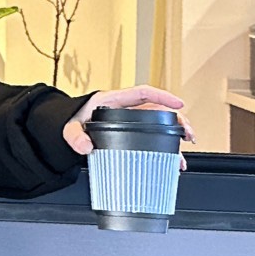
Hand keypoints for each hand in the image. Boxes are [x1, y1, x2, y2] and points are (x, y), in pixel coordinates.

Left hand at [62, 86, 196, 171]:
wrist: (66, 129)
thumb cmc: (71, 121)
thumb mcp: (70, 127)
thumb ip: (75, 135)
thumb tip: (85, 145)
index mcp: (113, 101)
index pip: (143, 93)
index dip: (162, 96)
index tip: (178, 104)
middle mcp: (125, 110)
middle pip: (158, 111)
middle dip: (177, 122)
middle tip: (188, 135)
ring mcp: (129, 123)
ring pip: (159, 127)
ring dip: (174, 140)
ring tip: (181, 157)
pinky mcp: (130, 136)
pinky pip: (152, 139)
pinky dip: (163, 150)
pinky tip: (170, 162)